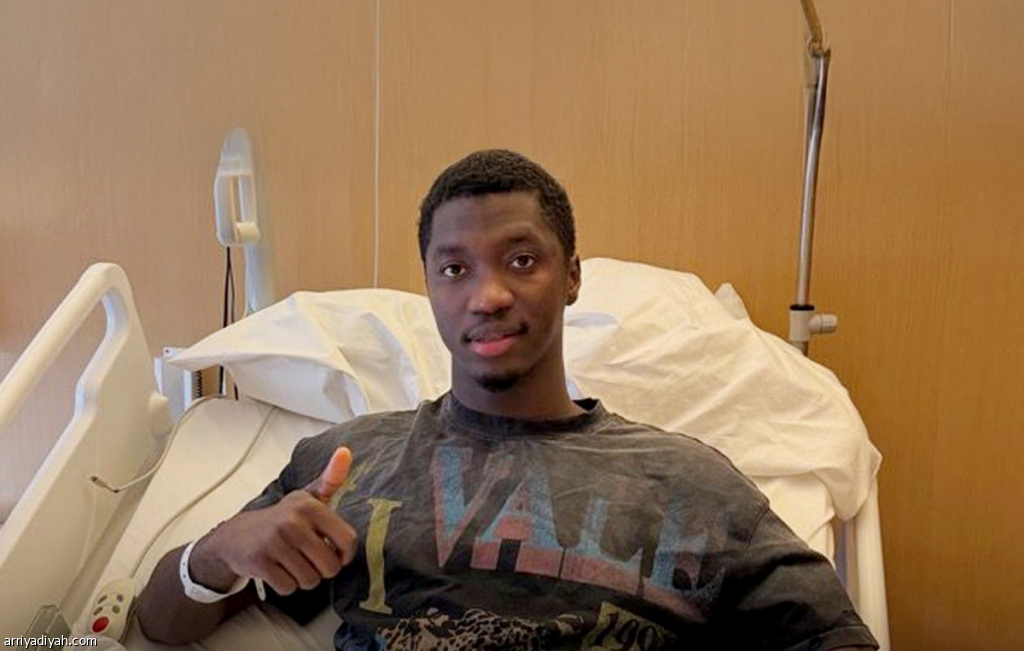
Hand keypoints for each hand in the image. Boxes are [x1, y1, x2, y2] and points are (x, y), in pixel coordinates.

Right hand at [192, 447, 358, 595]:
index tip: (336, 554)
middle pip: (330, 566)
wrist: (235, 536)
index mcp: (310, 506)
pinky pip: (289, 587)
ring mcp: (275, 541)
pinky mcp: (260, 561)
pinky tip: (278, 569)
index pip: (348, 540)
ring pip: (310, 580)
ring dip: (303, 578)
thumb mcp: (307, 497)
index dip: (345, 554)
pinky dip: (286, 585)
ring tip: (292, 563)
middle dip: (322, 570)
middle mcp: (293, 521)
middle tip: (309, 559)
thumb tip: (346, 452)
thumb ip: (330, 479)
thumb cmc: (282, 519)